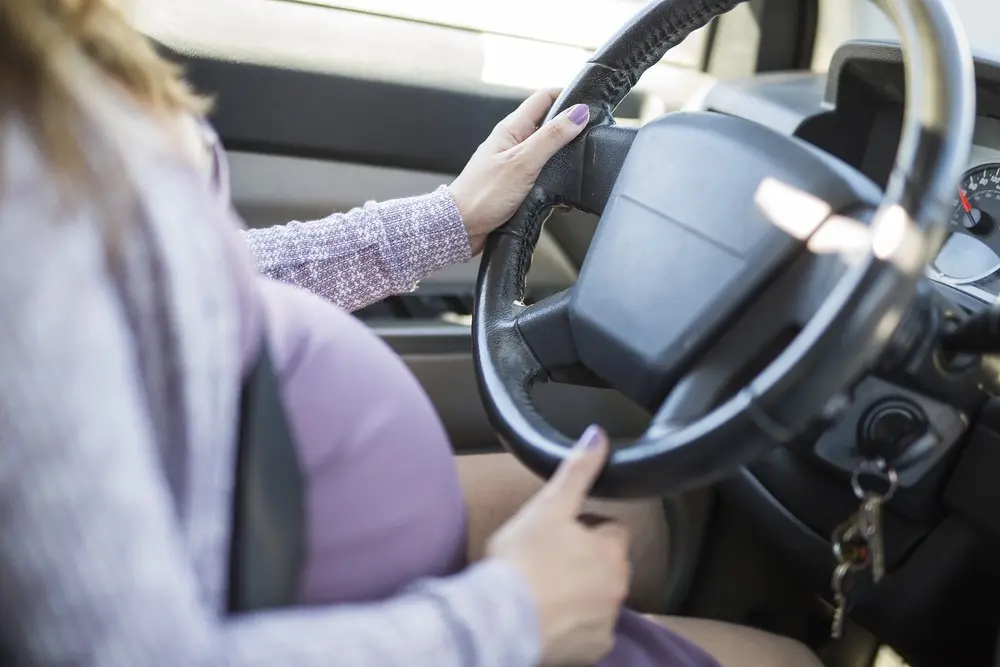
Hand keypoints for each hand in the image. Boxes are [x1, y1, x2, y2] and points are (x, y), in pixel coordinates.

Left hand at [448, 89, 590, 254]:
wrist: (460, 228)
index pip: (543, 98)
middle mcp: (513, 143)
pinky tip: (563, 196)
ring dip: (563, 160)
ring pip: (547, 153)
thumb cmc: (483, 195)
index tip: (589, 104)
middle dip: (570, 129)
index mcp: (512, 129)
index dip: (566, 96)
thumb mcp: (523, 162)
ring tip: (579, 169)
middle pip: (548, 125)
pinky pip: (542, 176)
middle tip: (592, 137)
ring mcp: (514, 164)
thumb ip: (551, 137)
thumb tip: (578, 113)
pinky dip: (555, 183)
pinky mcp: (516, 185)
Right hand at [486, 425, 628, 665]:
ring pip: (599, 599)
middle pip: (607, 566)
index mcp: (611, 550)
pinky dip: (574, 627)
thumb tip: (598, 435)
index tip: (559, 534)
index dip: (585, 528)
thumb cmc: (521, 560)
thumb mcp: (548, 505)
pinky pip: (590, 633)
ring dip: (580, 594)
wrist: (499, 620)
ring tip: (544, 590)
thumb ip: (578, 470)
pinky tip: (548, 618)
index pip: (611, 529)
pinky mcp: (592, 652)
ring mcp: (606, 622)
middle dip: (586, 562)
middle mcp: (618, 587)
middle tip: (547, 561)